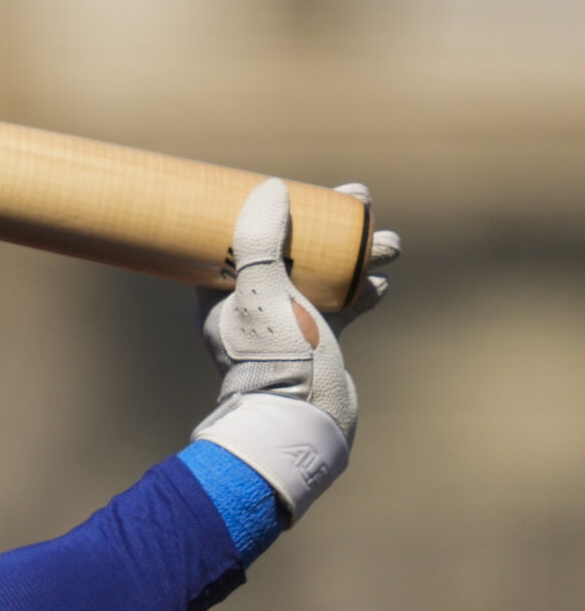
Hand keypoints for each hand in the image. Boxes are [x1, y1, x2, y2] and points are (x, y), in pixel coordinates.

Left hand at [190, 178, 396, 517]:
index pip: (244, 234)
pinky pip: (341, 304)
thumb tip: (270, 189)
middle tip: (363, 201)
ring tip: (389, 244)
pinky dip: (363, 290)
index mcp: (221, 294)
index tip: (308, 188)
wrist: (301, 423)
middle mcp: (250, 305)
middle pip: (293, 247)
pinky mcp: (316, 340)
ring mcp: (284, 323)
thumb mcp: (263, 293)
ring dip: (359, 253)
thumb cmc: (274, 360)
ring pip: (323, 272)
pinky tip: (381, 283)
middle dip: (333, 224)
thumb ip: (260, 242)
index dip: (276, 207)